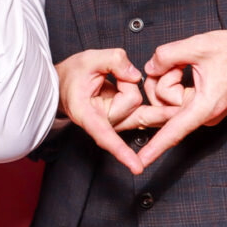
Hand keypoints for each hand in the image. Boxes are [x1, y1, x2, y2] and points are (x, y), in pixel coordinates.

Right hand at [55, 49, 176, 174]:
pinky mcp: (128, 119)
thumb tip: (136, 75)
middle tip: (106, 74)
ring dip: (129, 84)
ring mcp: (117, 123)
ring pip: (138, 101)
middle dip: (125, 81)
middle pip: (131, 100)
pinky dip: (149, 101)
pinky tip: (160, 104)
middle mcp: (104, 123)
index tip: (136, 167)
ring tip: (112, 79)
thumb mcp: (88, 60)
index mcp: (87, 114)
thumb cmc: (73, 76)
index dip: (120, 149)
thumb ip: (112, 61)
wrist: (66, 84)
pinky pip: (144, 107)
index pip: (104, 133)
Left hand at [137, 30, 226, 168]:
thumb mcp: (199, 45)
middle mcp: (204, 115)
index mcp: (205, 106)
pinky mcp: (202, 107)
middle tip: (181, 62)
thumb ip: (167, 55)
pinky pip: (177, 96)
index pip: (175, 130)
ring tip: (189, 64)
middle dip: (164, 77)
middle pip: (163, 102)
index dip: (156, 147)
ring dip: (171, 76)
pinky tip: (187, 68)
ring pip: (168, 97)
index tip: (141, 162)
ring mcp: (203, 113)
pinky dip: (176, 79)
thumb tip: (150, 68)